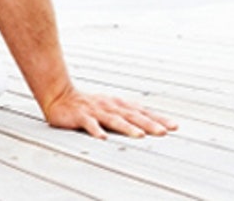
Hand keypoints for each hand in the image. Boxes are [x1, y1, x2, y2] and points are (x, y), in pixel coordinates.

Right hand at [43, 88, 177, 138]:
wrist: (59, 95)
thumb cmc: (87, 105)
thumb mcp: (109, 107)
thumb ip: (127, 115)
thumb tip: (149, 124)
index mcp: (118, 105)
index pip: (142, 112)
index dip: (158, 119)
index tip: (174, 126)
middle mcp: (110, 106)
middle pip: (132, 116)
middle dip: (149, 124)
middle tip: (164, 132)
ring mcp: (95, 111)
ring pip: (114, 120)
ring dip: (127, 128)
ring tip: (139, 135)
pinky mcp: (80, 116)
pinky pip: (89, 124)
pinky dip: (96, 130)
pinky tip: (102, 138)